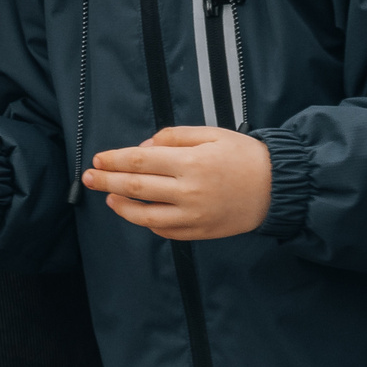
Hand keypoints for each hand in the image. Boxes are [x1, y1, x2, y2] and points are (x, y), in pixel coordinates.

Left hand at [83, 125, 271, 240]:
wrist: (278, 187)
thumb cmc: (245, 156)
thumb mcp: (212, 134)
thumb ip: (175, 137)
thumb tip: (144, 147)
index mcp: (191, 163)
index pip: (140, 161)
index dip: (114, 160)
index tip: (97, 159)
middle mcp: (189, 192)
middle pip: (136, 187)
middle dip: (107, 182)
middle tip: (88, 178)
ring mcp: (194, 216)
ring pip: (145, 215)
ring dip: (122, 207)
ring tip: (109, 198)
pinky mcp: (201, 232)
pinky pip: (165, 231)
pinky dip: (147, 222)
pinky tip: (138, 213)